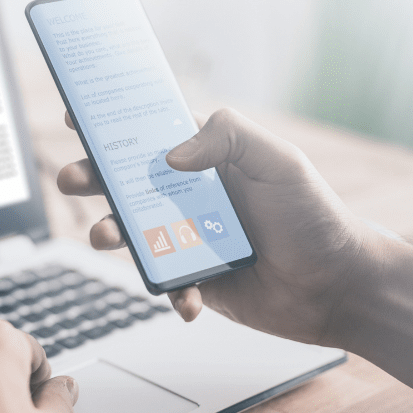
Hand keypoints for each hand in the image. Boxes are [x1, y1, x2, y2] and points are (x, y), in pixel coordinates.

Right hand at [56, 107, 380, 344]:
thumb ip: (229, 137)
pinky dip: (169, 291)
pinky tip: (187, 296)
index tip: (79, 116)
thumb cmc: (316, 218)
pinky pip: (165, 284)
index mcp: (210, 159)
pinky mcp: (194, 280)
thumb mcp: (280, 162)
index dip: (114, 124)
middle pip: (128, 182)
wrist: (339, 288)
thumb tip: (172, 154)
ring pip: (134, 233)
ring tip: (105, 236)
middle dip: (93, 178)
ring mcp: (189, 238)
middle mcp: (192, 196)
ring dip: (112, 232)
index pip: (153, 133)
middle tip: (73, 178)